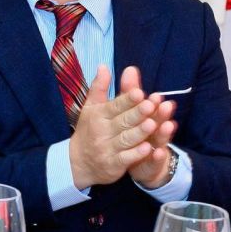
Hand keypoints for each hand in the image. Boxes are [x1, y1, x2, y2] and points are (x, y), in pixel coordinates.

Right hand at [67, 66, 174, 189]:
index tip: (139, 92)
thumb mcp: (91, 108)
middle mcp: (102, 131)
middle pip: (123, 121)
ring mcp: (107, 149)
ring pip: (126, 139)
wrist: (77, 162)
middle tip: (151, 105)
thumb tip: (103, 66)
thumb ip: (100, 87)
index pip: (115, 106)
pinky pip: (126, 158)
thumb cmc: (88, 130)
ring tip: (153, 124)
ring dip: (139, 132)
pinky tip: (148, 148)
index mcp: (98, 115)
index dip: (127, 100)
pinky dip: (137, 154)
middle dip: (137, 113)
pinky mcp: (113, 165)